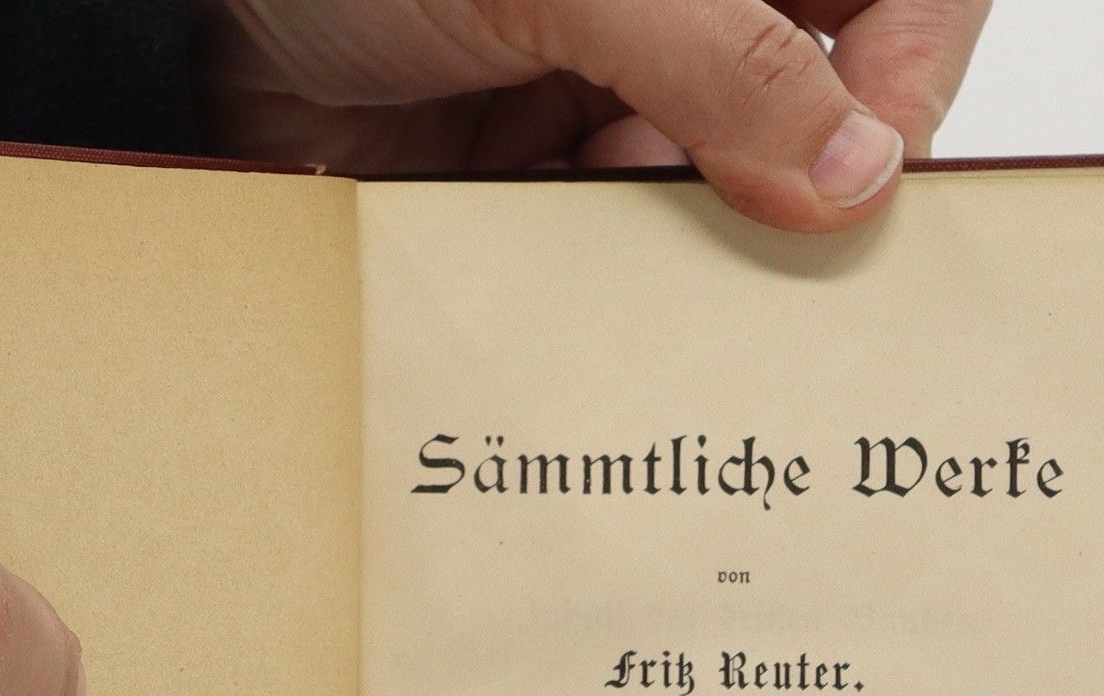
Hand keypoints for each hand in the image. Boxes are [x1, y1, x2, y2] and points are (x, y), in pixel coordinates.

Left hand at [202, 0, 991, 229]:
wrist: (190, 34)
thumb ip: (720, 54)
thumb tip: (858, 172)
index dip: (912, 65)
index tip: (866, 168)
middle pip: (831, 89)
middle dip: (796, 160)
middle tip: (745, 211)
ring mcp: (628, 74)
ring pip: (739, 177)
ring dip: (700, 211)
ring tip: (612, 182)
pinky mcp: (561, 163)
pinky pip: (640, 234)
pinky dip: (624, 253)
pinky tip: (568, 218)